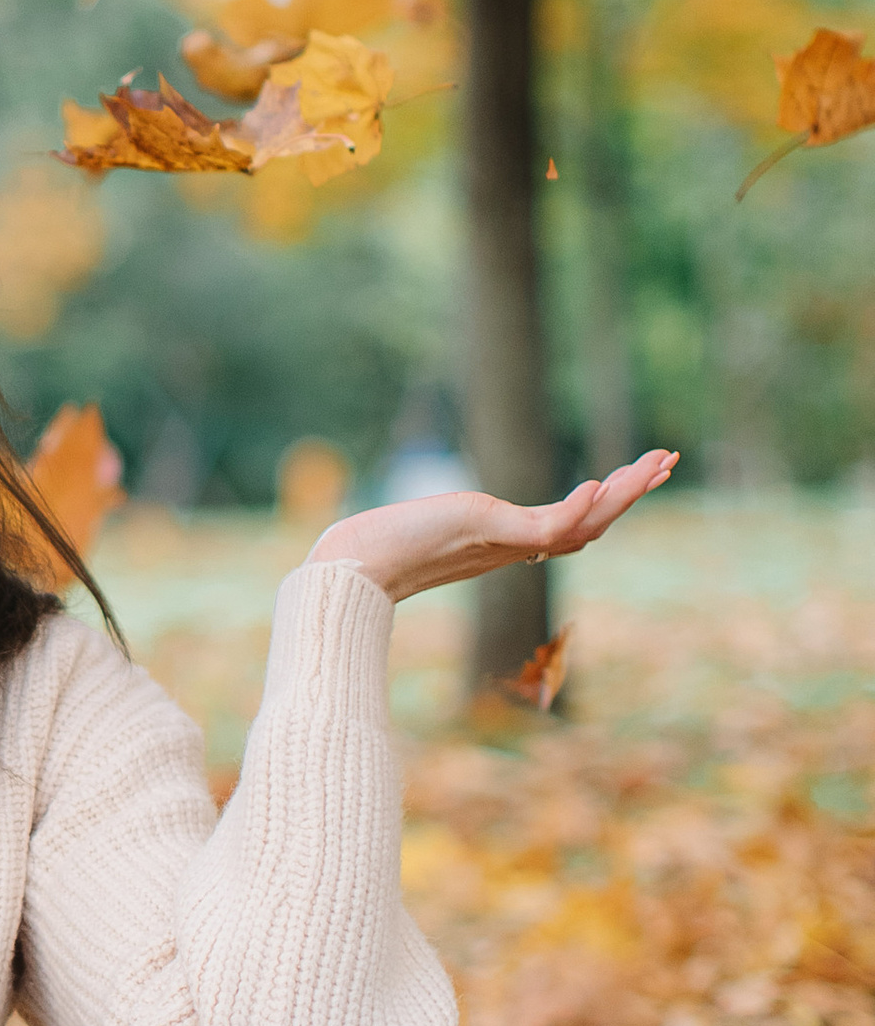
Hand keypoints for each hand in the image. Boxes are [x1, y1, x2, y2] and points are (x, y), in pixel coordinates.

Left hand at [308, 448, 677, 604]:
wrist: (356, 566)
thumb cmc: (387, 546)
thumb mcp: (441, 524)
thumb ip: (468, 525)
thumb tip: (465, 519)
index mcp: (510, 543)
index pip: (576, 524)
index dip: (611, 501)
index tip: (640, 472)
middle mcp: (516, 548)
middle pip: (591, 525)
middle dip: (632, 491)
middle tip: (669, 459)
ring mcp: (505, 543)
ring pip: (580, 526)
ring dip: (620, 495)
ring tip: (654, 465)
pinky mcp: (488, 535)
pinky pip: (544, 527)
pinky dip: (575, 508)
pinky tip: (597, 485)